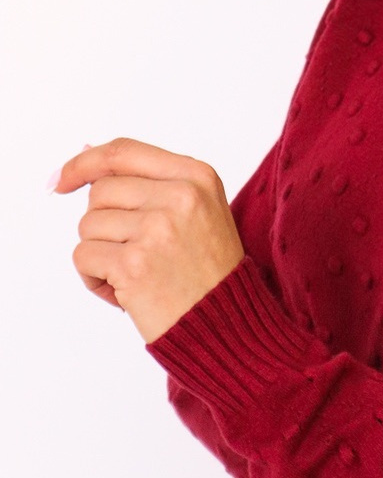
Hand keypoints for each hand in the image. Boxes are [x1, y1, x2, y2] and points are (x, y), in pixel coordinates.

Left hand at [51, 137, 246, 344]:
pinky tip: (124, 292)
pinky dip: (94, 278)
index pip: (122, 152)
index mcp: (197, 176)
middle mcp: (180, 196)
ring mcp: (158, 229)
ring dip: (100, 253)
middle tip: (134, 252)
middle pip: (100, 191)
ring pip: (87, 225)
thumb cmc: (209, 272)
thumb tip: (86, 153)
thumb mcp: (196, 210)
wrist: (227, 325)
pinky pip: (83, 256)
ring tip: (136, 275)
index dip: (84, 163)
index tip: (61, 181)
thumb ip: (148, 180)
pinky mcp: (134, 263)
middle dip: (103, 224)